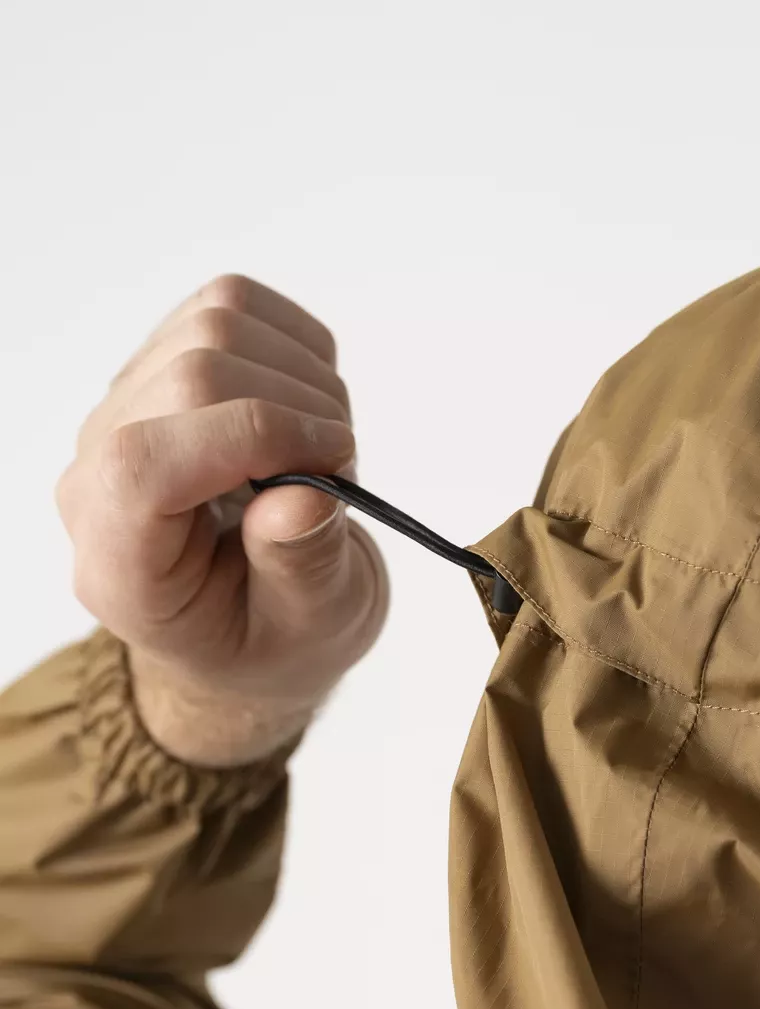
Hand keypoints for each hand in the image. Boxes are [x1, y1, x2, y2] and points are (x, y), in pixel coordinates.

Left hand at [56, 274, 388, 766]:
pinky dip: (299, 349)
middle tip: (342, 475)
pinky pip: (233, 306)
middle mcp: (103, 474)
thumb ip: (301, 570)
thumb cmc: (280, 636)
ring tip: (325, 451)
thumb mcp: (312, 631)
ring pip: (217, 325)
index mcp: (121, 563)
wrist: (263, 618)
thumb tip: (302, 494)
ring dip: (305, 381)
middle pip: (193, 375)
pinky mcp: (167, 363)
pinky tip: (310, 412)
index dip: (252, 439)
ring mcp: (130, 410)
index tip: (336, 469)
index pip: (145, 464)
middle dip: (299, 412)